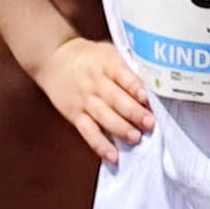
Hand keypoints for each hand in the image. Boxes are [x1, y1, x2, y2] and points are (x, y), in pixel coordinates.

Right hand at [31, 33, 153, 161]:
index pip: (122, 74)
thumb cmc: (90, 56)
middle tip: (150, 123)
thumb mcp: (109, 52)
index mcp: (106, 63)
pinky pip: (88, 132)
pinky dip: (100, 145)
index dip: (134, 86)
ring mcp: (84, 100)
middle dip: (133, 112)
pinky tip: (113, 156)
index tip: (147, 96)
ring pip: (103, 116)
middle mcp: (95, 82)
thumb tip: (155, 84)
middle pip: (115, 98)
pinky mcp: (75, 115)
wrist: (54, 58)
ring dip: (120, 129)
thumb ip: (128, 67)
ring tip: (136, 138)